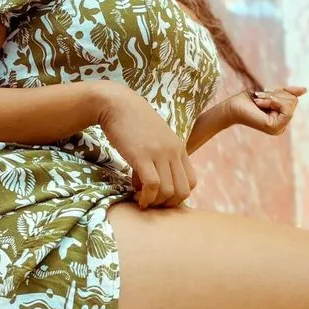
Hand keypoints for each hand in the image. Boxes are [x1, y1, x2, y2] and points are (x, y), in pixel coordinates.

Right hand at [96, 82, 196, 208]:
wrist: (118, 104)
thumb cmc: (132, 122)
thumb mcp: (155, 139)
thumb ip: (160, 158)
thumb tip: (152, 185)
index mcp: (179, 148)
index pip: (191, 182)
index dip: (177, 196)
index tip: (160, 196)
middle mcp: (174, 151)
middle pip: (183, 191)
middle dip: (167, 204)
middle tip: (151, 201)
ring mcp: (159, 153)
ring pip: (168, 191)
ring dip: (154, 201)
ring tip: (140, 197)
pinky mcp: (142, 155)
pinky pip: (152, 185)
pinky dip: (146, 197)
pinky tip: (137, 196)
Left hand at [223, 85, 305, 135]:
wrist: (232, 106)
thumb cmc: (249, 99)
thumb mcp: (272, 93)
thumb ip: (288, 93)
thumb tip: (305, 90)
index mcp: (282, 119)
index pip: (294, 100)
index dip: (281, 92)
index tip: (265, 93)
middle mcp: (282, 126)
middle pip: (294, 101)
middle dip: (277, 94)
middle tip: (260, 97)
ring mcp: (279, 129)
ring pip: (290, 103)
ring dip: (272, 97)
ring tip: (259, 101)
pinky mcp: (275, 127)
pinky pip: (285, 108)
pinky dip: (273, 101)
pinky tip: (260, 104)